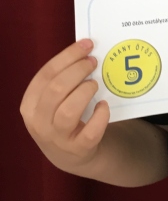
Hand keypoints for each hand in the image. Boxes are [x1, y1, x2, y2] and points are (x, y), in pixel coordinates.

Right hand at [20, 39, 109, 172]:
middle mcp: (39, 122)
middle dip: (78, 70)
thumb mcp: (53, 100)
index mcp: (30, 104)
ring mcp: (58, 138)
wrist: (71, 155)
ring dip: (85, 91)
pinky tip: (104, 106)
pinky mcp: (79, 149)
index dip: (68, 56)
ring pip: (68, 111)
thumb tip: (86, 49)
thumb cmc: (63, 117)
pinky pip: (90, 131)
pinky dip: (100, 116)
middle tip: (93, 62)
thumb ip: (63, 79)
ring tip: (95, 84)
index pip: (46, 75)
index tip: (87, 44)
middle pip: (56, 90)